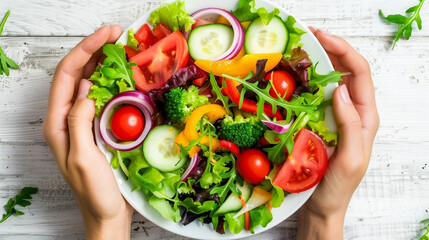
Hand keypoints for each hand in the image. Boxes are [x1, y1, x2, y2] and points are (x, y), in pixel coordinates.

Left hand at [42, 26, 133, 239]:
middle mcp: (67, 119)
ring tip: (121, 47)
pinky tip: (124, 74)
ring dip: (103, 62)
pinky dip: (113, 81)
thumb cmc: (95, 193)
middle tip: (118, 33)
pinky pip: (103, 97)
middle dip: (94, 49)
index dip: (85, 51)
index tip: (107, 36)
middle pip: (76, 73)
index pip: (67, 76)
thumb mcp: (85, 159)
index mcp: (58, 124)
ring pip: (89, 82)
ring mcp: (84, 122)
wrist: (107, 214)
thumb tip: (87, 90)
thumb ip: (80, 122)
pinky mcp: (99, 127)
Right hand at [297, 28, 378, 238]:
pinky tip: (293, 77)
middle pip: (346, 70)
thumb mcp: (351, 158)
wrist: (322, 206)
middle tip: (306, 36)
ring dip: (317, 62)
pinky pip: (315, 96)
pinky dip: (306, 81)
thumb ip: (351, 124)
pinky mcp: (320, 122)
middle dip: (329, 49)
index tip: (320, 38)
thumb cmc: (338, 187)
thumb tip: (338, 89)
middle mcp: (352, 112)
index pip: (359, 73)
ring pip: (330, 80)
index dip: (342, 51)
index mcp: (365, 116)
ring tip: (299, 50)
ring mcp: (335, 116)